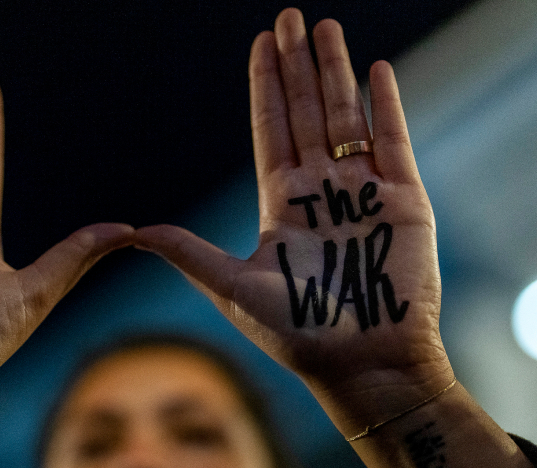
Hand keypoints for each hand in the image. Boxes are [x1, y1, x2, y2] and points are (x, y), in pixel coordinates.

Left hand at [137, 10, 536, 467]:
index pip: (271, 130)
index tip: (261, 44)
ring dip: (336, 71)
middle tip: (290, 16)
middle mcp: (322, 192)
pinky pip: (393, 141)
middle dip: (298, 65)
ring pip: (347, 117)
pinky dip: (386, 105)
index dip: (266, 87)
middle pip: (307, 113)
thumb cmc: (298, 334)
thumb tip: (132, 230)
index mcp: (282, 205)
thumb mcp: (232, 287)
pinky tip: (374, 69)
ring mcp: (363, 193)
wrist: (363, 364)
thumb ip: (188, 252)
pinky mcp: (404, 201)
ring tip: (325, 27)